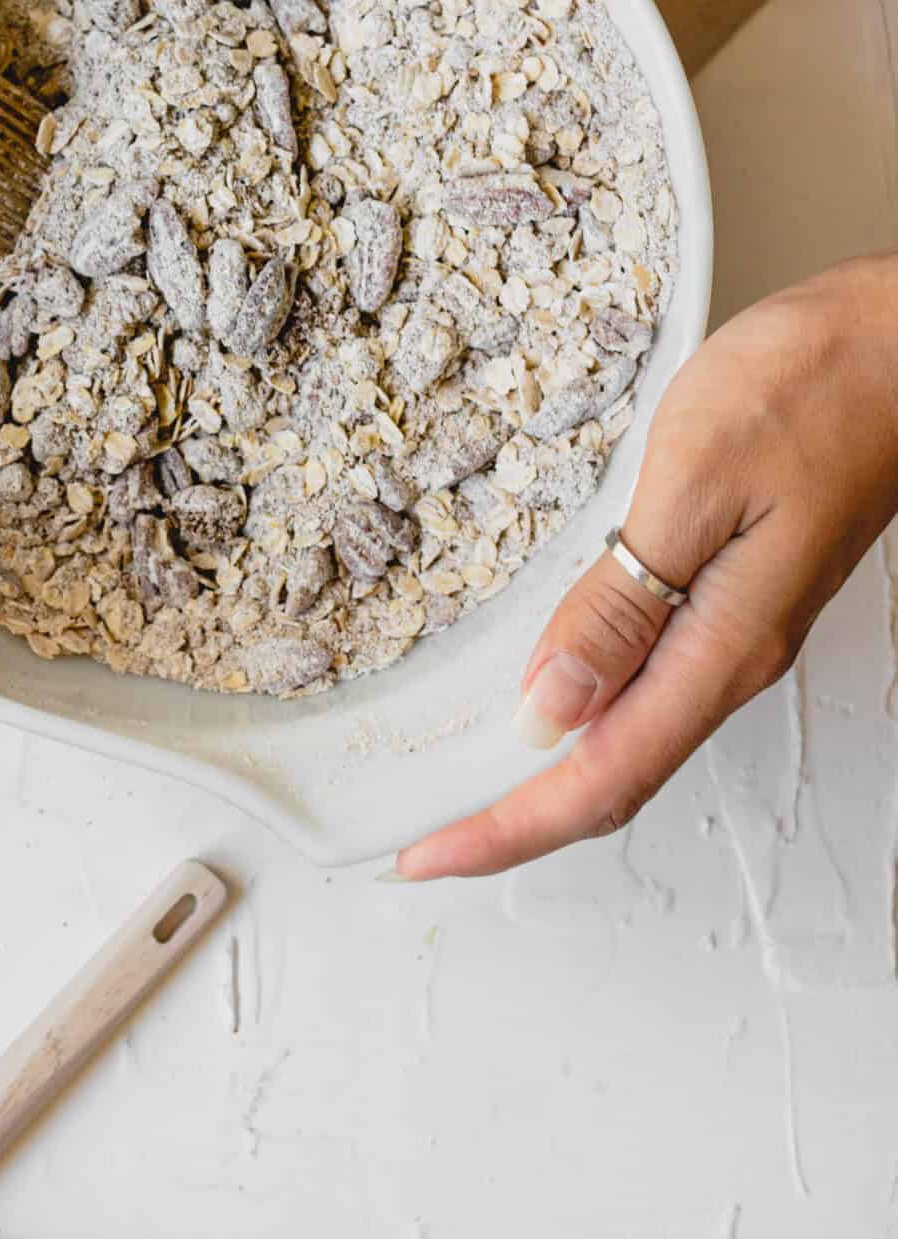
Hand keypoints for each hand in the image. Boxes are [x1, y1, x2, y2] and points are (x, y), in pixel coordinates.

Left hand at [395, 256, 897, 878]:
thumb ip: (620, 600)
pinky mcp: (734, 590)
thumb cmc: (816, 384)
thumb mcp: (694, 478)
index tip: (425, 855)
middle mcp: (732, 655)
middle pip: (611, 776)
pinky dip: (579, 708)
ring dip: (542, 772)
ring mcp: (737, 627)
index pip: (600, 777)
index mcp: (722, 645)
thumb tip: (551, 706)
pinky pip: (645, 680)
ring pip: (627, 735)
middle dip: (512, 819)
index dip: (507, 828)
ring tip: (460, 783)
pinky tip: (541, 690)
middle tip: (422, 838)